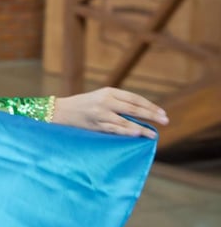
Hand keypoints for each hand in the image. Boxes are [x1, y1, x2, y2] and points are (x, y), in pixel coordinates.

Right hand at [53, 87, 168, 138]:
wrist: (60, 111)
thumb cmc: (83, 106)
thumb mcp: (100, 98)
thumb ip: (118, 103)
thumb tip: (141, 115)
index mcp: (108, 92)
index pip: (135, 99)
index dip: (150, 106)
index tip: (162, 113)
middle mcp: (106, 101)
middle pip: (134, 108)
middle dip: (151, 115)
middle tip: (165, 121)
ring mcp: (100, 113)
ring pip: (126, 120)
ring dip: (142, 128)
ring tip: (153, 134)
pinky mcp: (96, 124)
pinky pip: (115, 129)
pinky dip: (127, 132)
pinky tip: (137, 134)